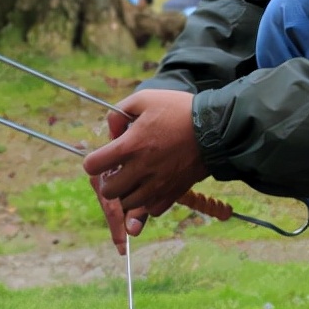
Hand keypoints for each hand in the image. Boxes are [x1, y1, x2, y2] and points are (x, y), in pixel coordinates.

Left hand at [83, 89, 208, 243]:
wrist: (216, 128)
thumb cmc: (179, 111)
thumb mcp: (145, 99)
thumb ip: (118, 113)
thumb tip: (111, 132)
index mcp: (131, 146)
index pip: (93, 165)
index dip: (94, 161)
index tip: (105, 156)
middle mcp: (142, 169)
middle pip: (109, 191)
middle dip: (109, 181)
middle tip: (119, 171)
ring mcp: (158, 185)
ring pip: (129, 204)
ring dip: (127, 193)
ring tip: (135, 179)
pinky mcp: (173, 193)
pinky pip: (151, 210)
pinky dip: (148, 202)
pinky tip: (152, 187)